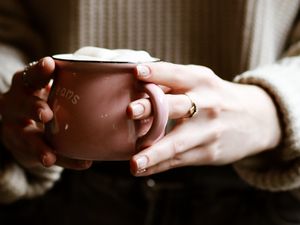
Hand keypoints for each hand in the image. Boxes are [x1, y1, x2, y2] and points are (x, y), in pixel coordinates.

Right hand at [0, 57, 91, 169]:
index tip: (50, 64)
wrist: (21, 127)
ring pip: (26, 138)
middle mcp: (15, 105)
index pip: (29, 75)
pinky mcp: (23, 149)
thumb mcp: (49, 89)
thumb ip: (67, 83)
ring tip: (49, 157)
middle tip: (46, 114)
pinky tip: (82, 163)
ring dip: (39, 147)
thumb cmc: (45, 100)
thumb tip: (108, 75)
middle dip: (33, 108)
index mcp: (24, 86)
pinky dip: (64, 161)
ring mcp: (15, 129)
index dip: (38, 71)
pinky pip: (43, 157)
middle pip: (21, 104)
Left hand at [128, 62, 281, 175]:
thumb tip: (137, 86)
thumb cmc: (217, 97)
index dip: (157, 72)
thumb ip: (173, 84)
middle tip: (130, 111)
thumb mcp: (202, 82)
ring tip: (134, 163)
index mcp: (202, 81)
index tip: (136, 72)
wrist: (256, 119)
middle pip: (177, 106)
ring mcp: (209, 131)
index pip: (177, 74)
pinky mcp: (209, 153)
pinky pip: (180, 160)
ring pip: (178, 143)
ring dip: (155, 153)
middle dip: (153, 108)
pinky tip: (142, 169)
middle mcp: (207, 104)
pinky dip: (159, 165)